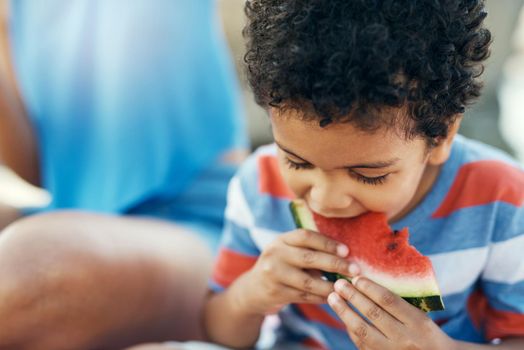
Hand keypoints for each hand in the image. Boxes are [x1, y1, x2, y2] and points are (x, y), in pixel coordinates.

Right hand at [232, 229, 358, 316]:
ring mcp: (274, 274)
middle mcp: (275, 254)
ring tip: (347, 288)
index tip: (346, 251)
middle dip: (335, 264)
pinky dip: (321, 297)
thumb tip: (344, 256)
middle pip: (309, 258)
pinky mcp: (276, 292)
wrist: (253, 289)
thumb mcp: (288, 252)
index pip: (306, 236)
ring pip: (309, 281)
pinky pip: (304, 296)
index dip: (327, 243)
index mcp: (281, 240)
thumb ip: (309, 251)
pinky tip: (333, 297)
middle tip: (355, 270)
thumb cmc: (280, 266)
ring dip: (331, 286)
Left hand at [328, 277, 456, 349]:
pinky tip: (343, 315)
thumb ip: (399, 304)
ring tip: (332, 297)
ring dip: (344, 312)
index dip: (370, 288)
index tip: (357, 278)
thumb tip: (368, 283)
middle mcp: (405, 338)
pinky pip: (361, 343)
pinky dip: (350, 328)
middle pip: (373, 313)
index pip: (389, 301)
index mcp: (417, 322)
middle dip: (353, 296)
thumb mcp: (421, 317)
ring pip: (362, 330)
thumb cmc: (426, 334)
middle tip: (338, 283)